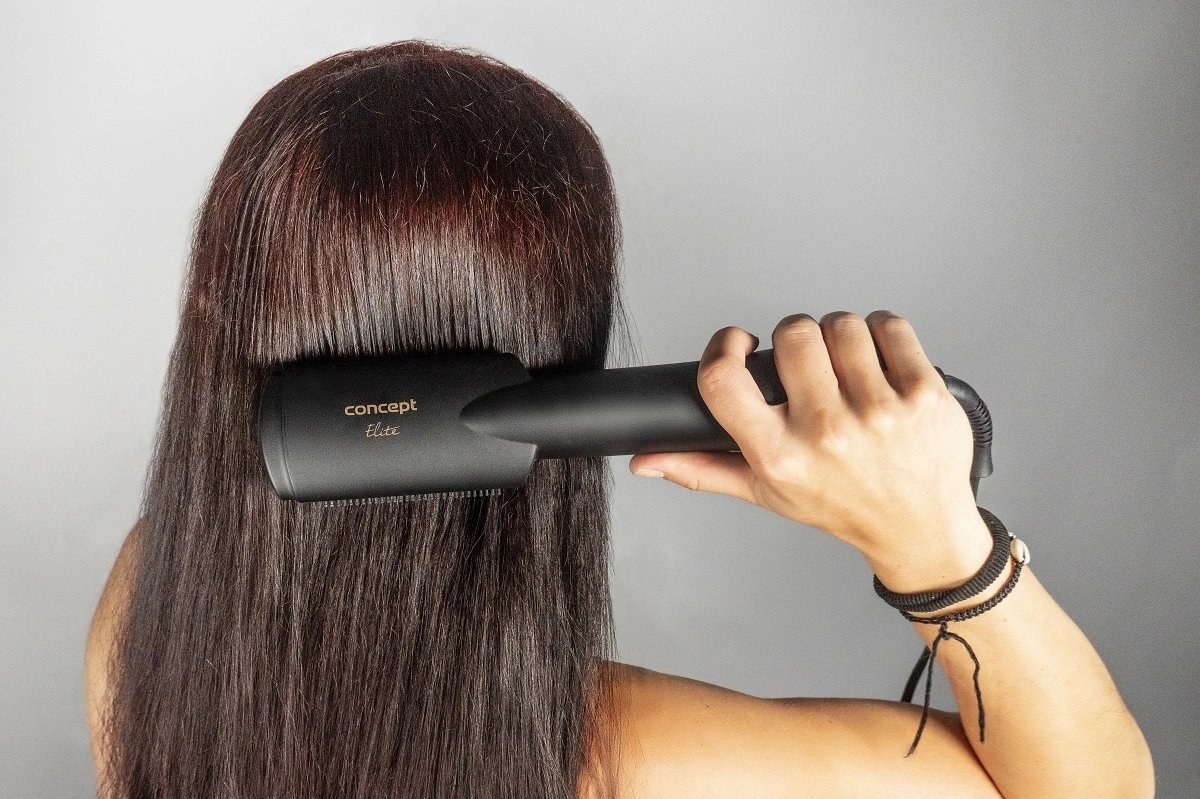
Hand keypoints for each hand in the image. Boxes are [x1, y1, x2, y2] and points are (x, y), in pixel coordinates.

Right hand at [629, 311, 989, 585]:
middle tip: (806, 363)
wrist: (918, 528)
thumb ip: (701, 469)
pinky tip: (879, 363)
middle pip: (792, 333)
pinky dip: (882, 335)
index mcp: (779, 455)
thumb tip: (646, 461)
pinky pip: (890, 326)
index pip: (724, 380)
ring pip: (842, 323)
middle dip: (795, 338)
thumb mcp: (766, 492)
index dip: (725, 346)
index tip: (740, 344)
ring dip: (840, 336)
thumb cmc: (841, 505)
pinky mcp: (924, 394)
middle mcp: (828, 433)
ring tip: (846, 367)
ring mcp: (880, 412)